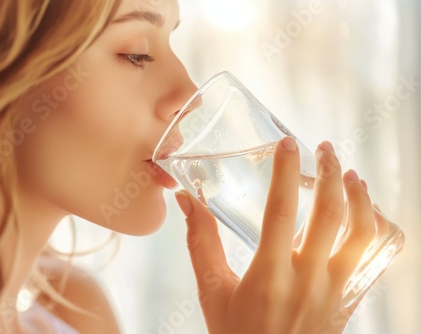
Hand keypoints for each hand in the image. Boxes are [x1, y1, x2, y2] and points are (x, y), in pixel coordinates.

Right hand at [175, 137, 374, 333]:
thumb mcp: (211, 290)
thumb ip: (200, 241)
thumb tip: (187, 201)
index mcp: (269, 275)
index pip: (281, 209)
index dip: (285, 171)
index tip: (287, 144)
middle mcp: (307, 280)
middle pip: (329, 214)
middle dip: (329, 173)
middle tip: (324, 149)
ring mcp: (335, 291)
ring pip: (362, 234)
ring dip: (360, 198)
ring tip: (350, 175)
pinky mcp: (349, 300)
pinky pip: (375, 259)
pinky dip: (378, 230)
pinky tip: (369, 213)